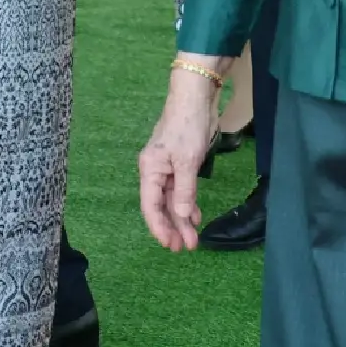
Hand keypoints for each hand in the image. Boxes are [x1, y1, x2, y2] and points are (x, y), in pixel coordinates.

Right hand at [139, 66, 222, 251]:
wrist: (195, 98)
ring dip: (182, 218)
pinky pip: (182, 190)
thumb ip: (184, 191)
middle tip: (186, 248)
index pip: (150, 206)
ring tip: (193, 238)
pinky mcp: (182, 163)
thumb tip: (181, 217)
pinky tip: (195, 216)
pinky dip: (188, 203)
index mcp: (150, 170)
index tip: (171, 245)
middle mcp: (155, 171)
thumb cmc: (187, 127)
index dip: (159, 227)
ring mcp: (169, 167)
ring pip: (172, 200)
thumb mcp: (187, 161)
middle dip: (173, 227)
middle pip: (161, 206)